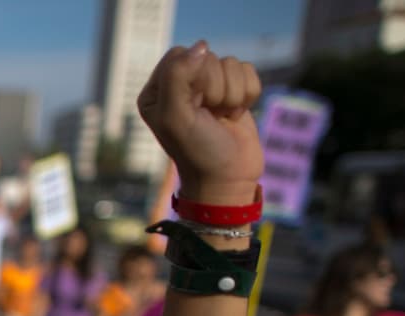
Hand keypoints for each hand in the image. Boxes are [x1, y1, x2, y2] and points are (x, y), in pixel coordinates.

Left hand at [138, 41, 262, 203]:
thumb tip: (201, 47)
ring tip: (221, 119)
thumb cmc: (198, 151)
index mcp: (156, 91)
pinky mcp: (232, 91)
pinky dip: (247, 95)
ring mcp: (207, 88)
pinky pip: (248, 72)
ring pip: (230, 64)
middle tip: (209, 116)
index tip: (195, 107)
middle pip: (207, 58)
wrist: (228, 179)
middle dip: (215, 89)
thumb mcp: (176, 116)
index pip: (180, 55)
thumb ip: (178, 76)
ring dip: (232, 95)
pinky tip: (234, 116)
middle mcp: (179, 86)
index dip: (195, 78)